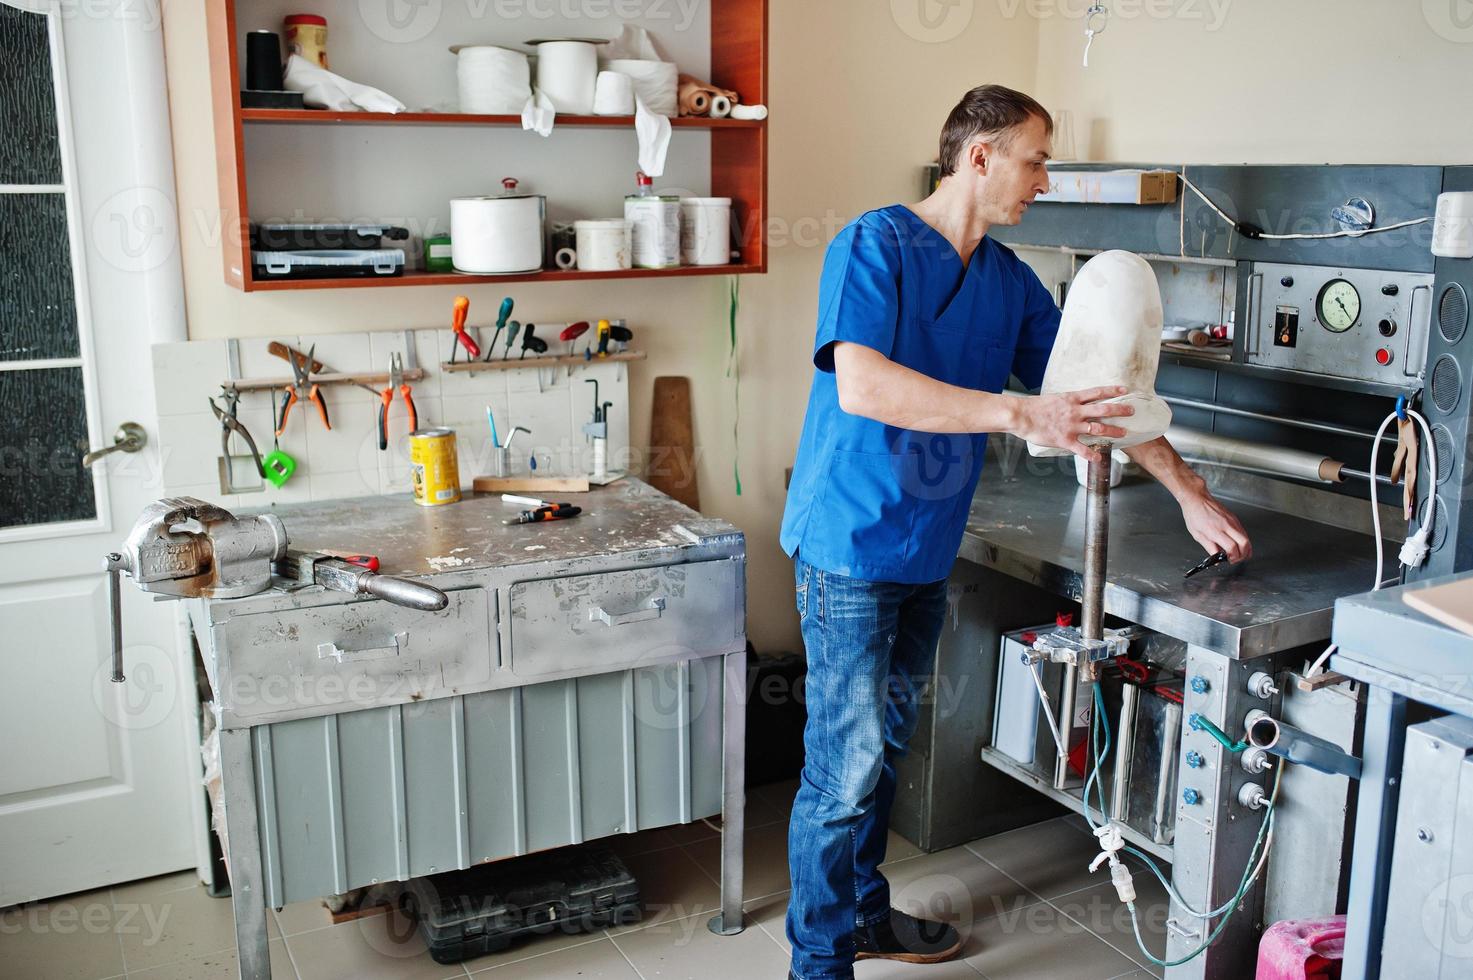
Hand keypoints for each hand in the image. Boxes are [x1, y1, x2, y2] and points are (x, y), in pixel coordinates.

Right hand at [1011, 386, 1134, 461]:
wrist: (1021, 415)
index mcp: (1072, 399)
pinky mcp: (1065, 439)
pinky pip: (1081, 449)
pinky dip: (1091, 454)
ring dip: (1113, 431)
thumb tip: (1074, 403)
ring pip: (1097, 428)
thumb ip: (1066, 403)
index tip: (1125, 389)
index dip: (1112, 390)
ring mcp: (1071, 426)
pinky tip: (1099, 458)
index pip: (1097, 392)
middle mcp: (1075, 411)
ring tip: (1123, 433)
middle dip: (1119, 410)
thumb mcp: (1054, 399)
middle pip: (1103, 409)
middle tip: (1131, 411)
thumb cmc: (1033, 407)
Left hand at [1180, 490, 1251, 562]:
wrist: (1197, 499)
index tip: (1229, 560)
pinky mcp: (1234, 518)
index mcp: (1215, 530)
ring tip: (1238, 554)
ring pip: (1246, 537)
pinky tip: (1237, 544)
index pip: (1232, 547)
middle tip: (1236, 559)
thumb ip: (1209, 548)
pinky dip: (1243, 540)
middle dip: (1243, 555)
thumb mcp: (1197, 535)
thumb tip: (1217, 560)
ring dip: (1245, 548)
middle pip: (1245, 543)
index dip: (1233, 557)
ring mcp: (1232, 521)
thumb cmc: (1194, 515)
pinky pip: (1243, 531)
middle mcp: (1227, 525)